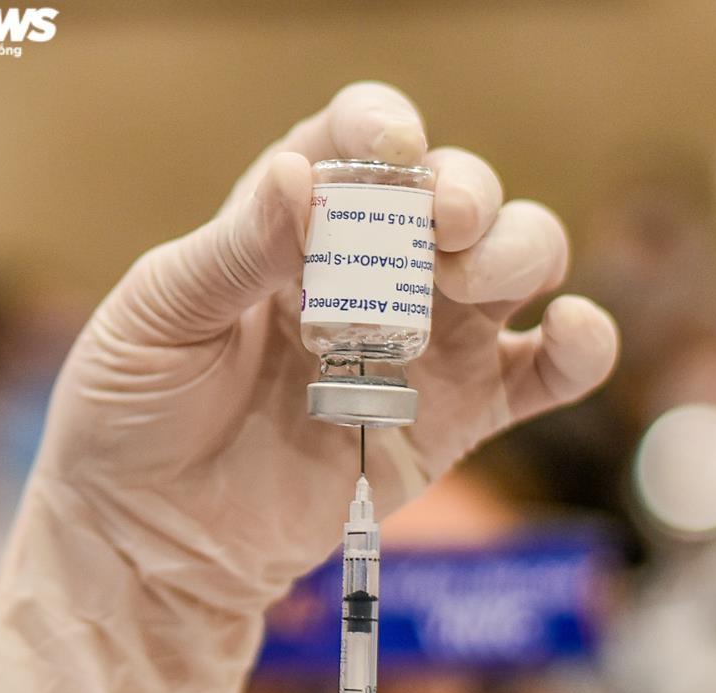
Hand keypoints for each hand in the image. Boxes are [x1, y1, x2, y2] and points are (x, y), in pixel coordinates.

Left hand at [0, 82, 617, 692]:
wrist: (155, 533)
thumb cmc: (136, 410)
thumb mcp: (162, 315)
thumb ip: (239, 249)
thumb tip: (302, 177)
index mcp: (293, 223)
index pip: (359, 145)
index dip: (382, 134)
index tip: (386, 155)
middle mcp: (372, 271)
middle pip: (459, 194)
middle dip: (464, 195)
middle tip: (437, 231)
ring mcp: (422, 344)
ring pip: (518, 264)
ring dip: (520, 251)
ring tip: (469, 281)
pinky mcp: (453, 419)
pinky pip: (541, 375)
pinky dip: (579, 349)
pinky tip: (573, 333)